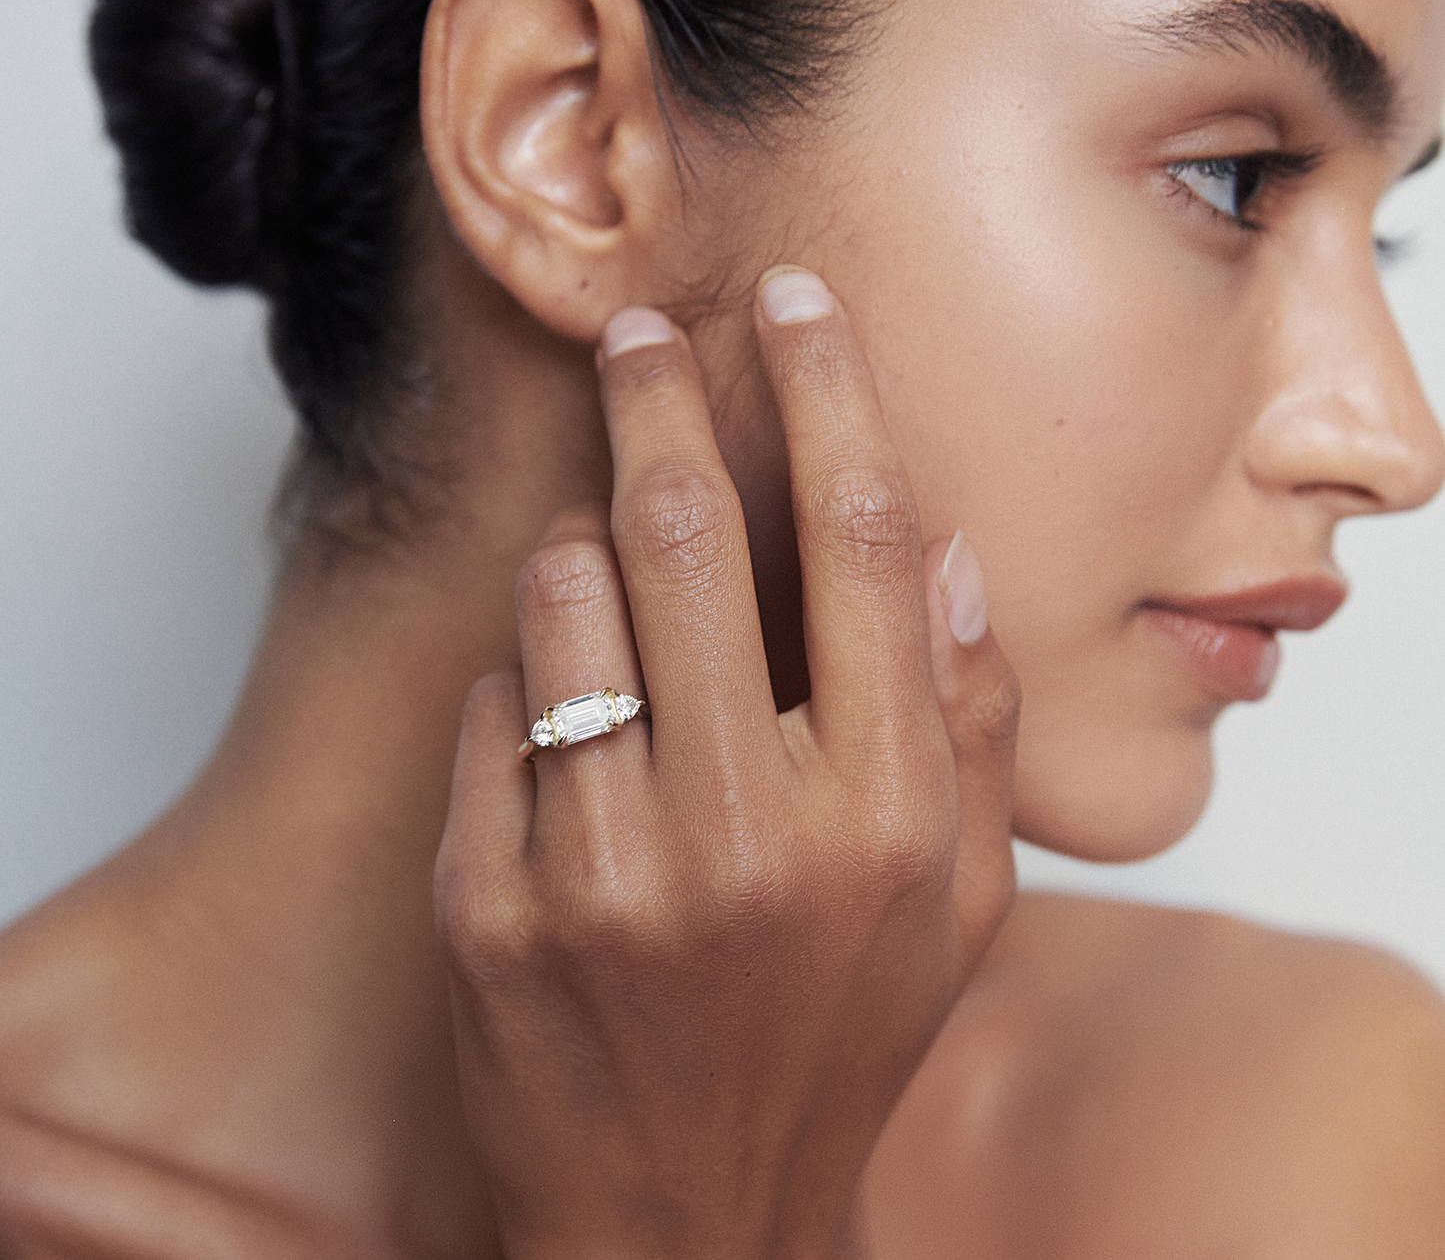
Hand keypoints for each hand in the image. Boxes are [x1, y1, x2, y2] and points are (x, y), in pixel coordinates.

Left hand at [435, 269, 1017, 1259]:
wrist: (684, 1221)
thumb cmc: (831, 1043)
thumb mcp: (956, 906)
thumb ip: (970, 726)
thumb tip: (940, 555)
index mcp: (885, 813)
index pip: (861, 541)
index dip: (827, 393)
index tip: (793, 304)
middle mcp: (750, 828)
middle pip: (695, 534)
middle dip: (659, 400)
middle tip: (638, 331)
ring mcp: (606, 869)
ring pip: (565, 601)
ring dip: (580, 548)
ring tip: (608, 570)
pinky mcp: (491, 905)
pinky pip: (493, 711)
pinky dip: (525, 682)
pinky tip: (562, 727)